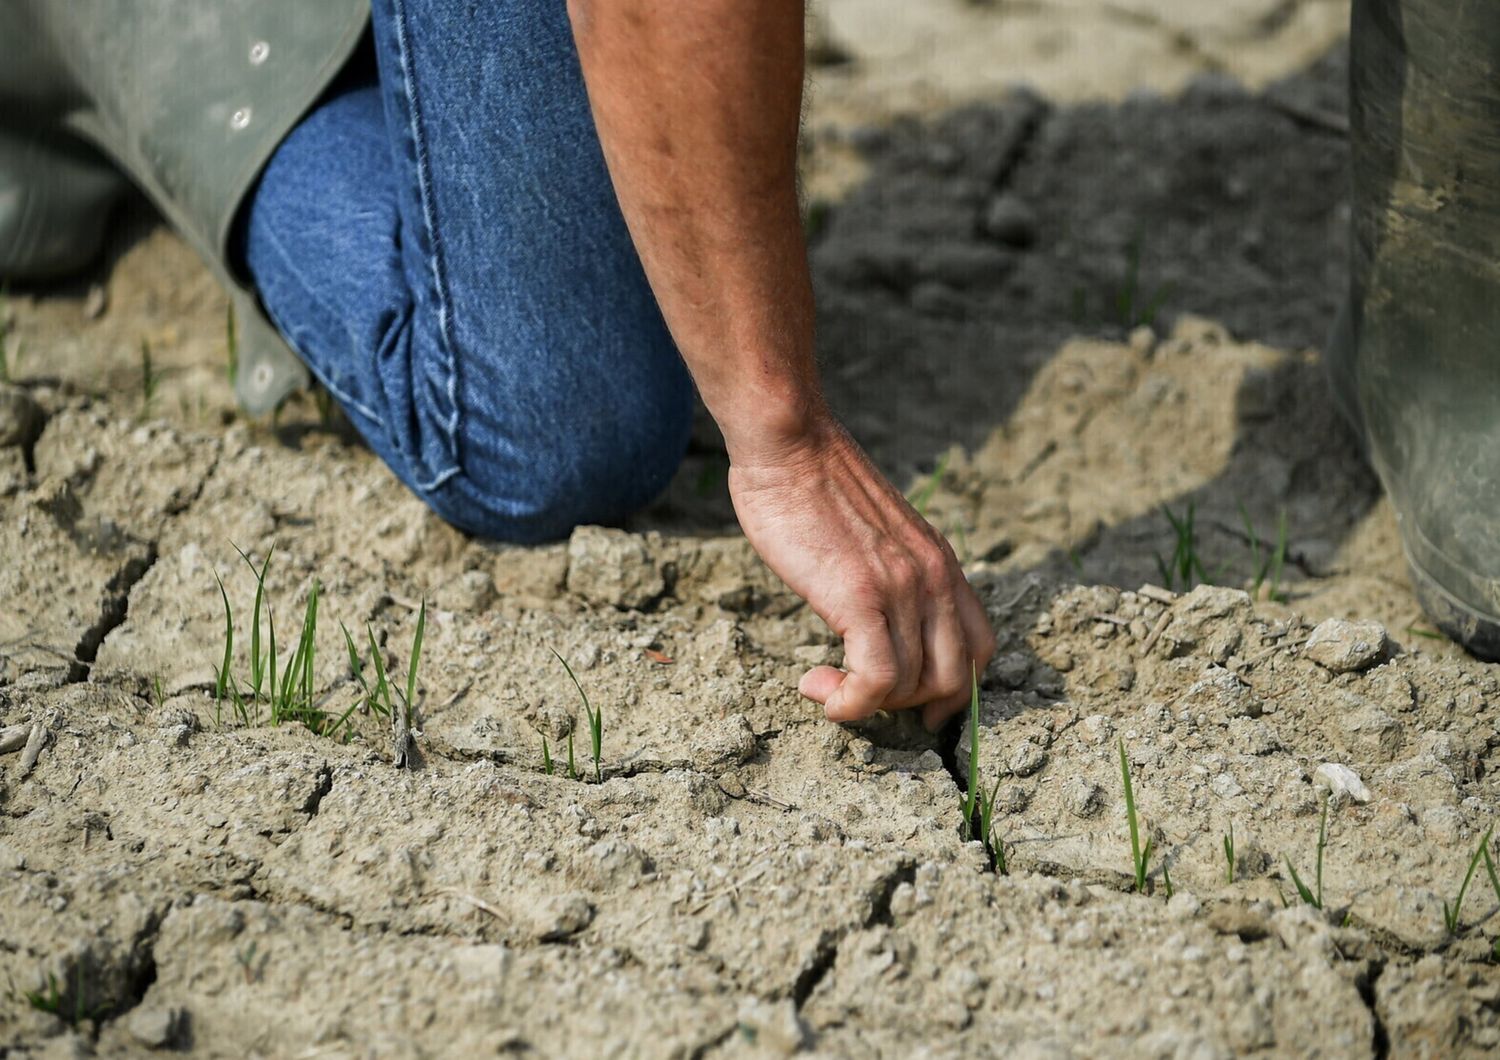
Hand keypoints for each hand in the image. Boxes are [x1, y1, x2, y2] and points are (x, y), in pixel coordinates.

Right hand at [727, 414, 996, 729]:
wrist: (790, 442)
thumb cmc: (813, 483)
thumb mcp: (877, 533)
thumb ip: (891, 572)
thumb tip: (875, 616)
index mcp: (941, 563)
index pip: (981, 647)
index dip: (954, 690)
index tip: (912, 704)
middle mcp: (934, 578)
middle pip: (955, 678)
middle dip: (908, 705)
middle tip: (858, 694)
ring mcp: (902, 587)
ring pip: (912, 685)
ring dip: (865, 704)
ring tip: (821, 685)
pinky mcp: (861, 596)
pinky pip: (876, 679)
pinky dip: (850, 704)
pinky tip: (818, 691)